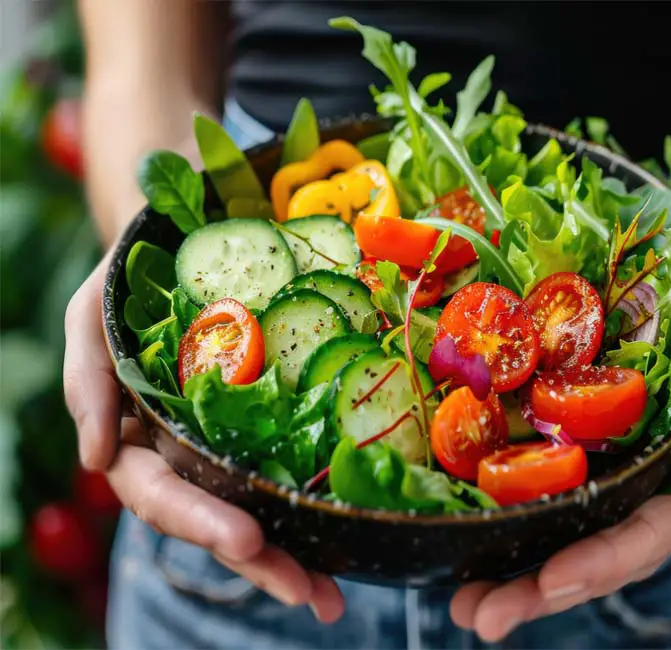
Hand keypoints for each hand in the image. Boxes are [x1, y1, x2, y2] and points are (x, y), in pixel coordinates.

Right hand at [63, 256, 345, 621]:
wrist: (178, 253)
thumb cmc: (128, 286)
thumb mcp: (92, 319)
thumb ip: (88, 383)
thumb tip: (94, 460)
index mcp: (139, 439)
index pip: (161, 494)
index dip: (200, 520)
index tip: (247, 540)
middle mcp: (184, 453)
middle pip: (216, 518)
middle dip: (259, 560)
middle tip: (309, 593)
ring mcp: (225, 443)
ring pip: (254, 507)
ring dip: (292, 554)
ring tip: (332, 593)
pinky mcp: (264, 425)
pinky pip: (285, 469)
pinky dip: (311, 507)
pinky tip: (345, 540)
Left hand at [450, 293, 670, 641]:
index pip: (641, 539)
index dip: (600, 562)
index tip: (553, 579)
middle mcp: (638, 514)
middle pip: (591, 567)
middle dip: (537, 595)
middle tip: (484, 617)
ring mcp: (604, 504)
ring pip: (560, 556)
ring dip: (511, 586)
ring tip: (463, 607)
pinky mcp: (575, 485)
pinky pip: (541, 522)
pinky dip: (506, 545)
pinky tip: (465, 563)